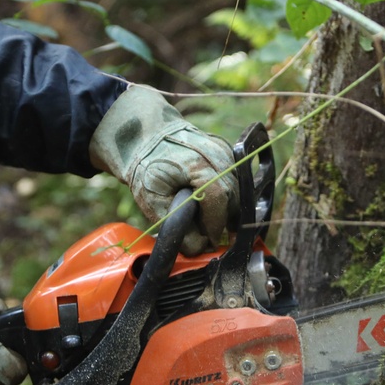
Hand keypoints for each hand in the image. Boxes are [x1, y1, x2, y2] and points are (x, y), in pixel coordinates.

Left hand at [89, 85, 237, 254]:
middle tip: (205, 234)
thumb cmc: (146, 167)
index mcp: (199, 163)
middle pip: (233, 197)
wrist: (146, 136)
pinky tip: (206, 200)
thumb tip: (199, 248)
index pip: (219, 200)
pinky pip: (234, 180)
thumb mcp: (152, 201)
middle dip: (221, 220)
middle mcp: (218, 154)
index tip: (208, 240)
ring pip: (238, 191)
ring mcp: (225, 151)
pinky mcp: (228, 152)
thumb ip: (175, 226)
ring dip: (225, 209)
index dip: (215, 225)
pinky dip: (225, 195)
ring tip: (204, 218)